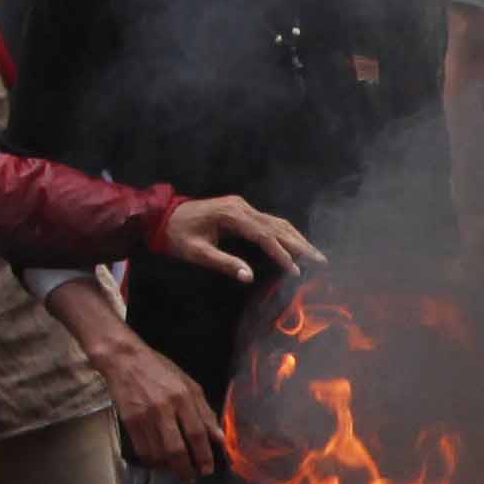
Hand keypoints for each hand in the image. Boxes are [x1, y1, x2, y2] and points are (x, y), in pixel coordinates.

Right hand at [97, 333, 222, 477]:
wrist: (125, 360)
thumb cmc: (161, 371)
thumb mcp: (189, 385)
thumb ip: (205, 411)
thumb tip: (219, 437)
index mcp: (183, 397)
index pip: (197, 433)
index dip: (204, 455)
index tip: (207, 469)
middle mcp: (164, 408)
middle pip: (176, 449)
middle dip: (186, 469)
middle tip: (191, 478)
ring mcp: (145, 416)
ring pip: (158, 454)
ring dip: (169, 468)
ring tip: (176, 471)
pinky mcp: (129, 422)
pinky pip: (143, 450)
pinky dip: (152, 462)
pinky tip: (159, 462)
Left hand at [150, 192, 312, 282]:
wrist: (162, 216)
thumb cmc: (177, 236)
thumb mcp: (196, 252)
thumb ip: (223, 263)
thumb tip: (248, 277)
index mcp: (232, 214)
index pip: (264, 235)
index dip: (281, 254)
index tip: (295, 271)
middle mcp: (242, 206)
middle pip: (278, 226)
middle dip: (300, 244)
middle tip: (321, 261)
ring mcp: (243, 206)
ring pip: (277, 222)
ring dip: (297, 238)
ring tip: (315, 255)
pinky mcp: (242, 210)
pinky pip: (269, 222)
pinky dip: (285, 234)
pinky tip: (297, 244)